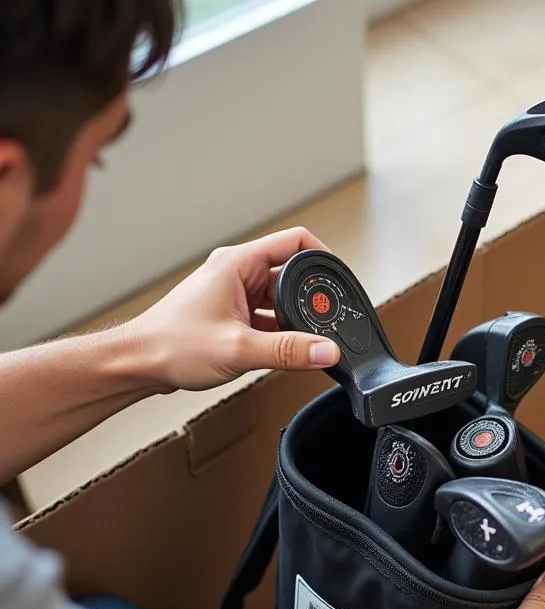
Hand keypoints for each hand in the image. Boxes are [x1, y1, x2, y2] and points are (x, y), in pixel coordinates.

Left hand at [126, 226, 341, 392]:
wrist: (138, 363)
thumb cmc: (170, 345)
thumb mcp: (239, 349)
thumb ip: (289, 351)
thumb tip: (327, 350)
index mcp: (238, 263)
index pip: (295, 242)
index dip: (324, 256)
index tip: (340, 280)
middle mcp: (236, 272)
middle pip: (291, 275)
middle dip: (311, 299)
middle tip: (325, 323)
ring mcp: (233, 293)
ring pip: (279, 299)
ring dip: (293, 320)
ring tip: (298, 343)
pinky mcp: (230, 314)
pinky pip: (267, 317)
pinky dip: (279, 332)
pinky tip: (281, 352)